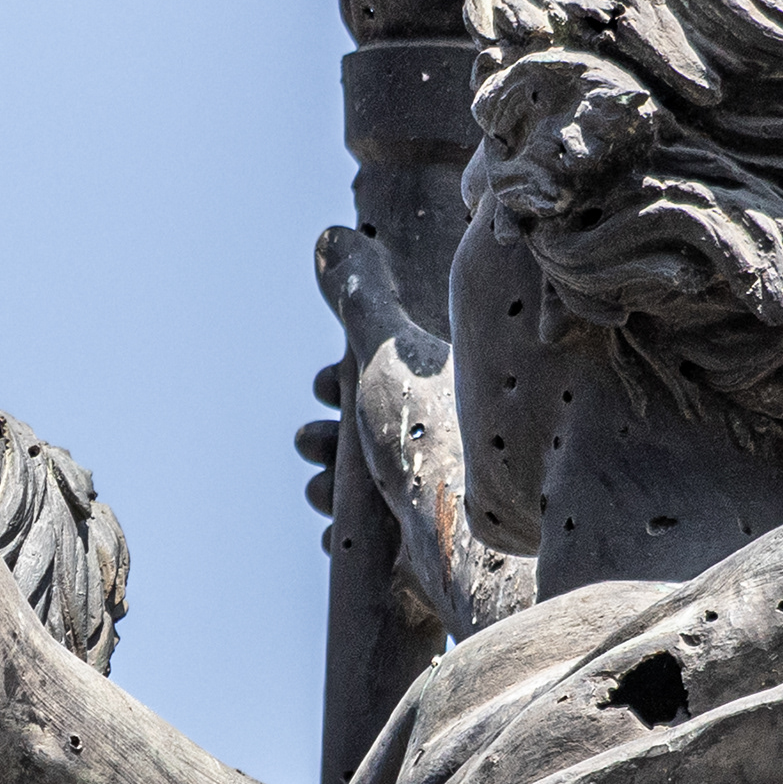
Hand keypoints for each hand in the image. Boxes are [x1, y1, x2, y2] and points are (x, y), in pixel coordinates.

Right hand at [312, 229, 529, 636]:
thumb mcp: (386, 355)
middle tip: (312, 441)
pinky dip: (357, 533)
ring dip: (335, 483)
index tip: (323, 387)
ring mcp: (462, 493)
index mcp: (462, 389)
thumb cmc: (434, 441)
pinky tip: (336, 534)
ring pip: (383, 484)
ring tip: (317, 489)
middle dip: (331, 434)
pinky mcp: (452, 545)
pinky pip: (394, 537)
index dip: (348, 378)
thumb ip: (359, 299)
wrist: (470, 546)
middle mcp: (470, 438)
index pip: (397, 373)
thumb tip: (331, 237)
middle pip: (382, 428)